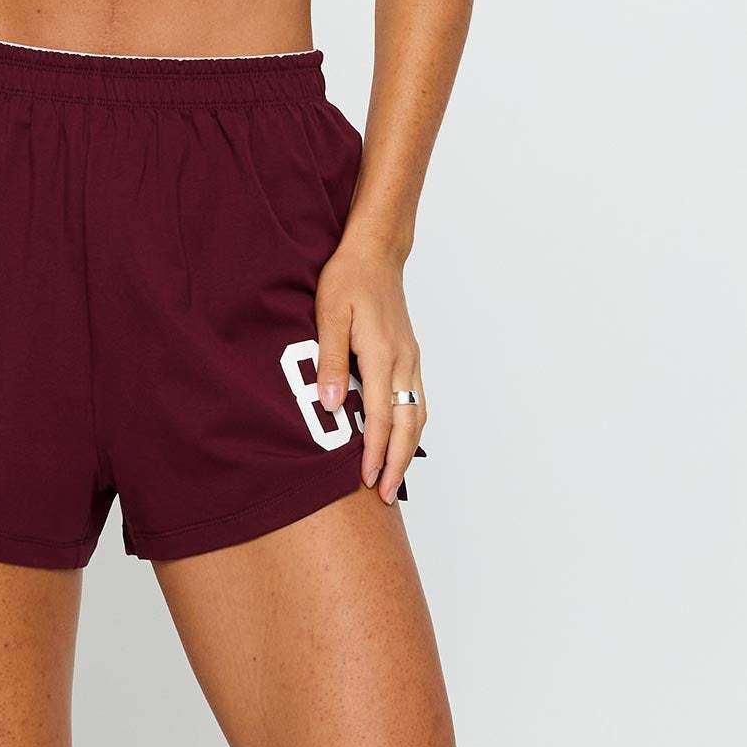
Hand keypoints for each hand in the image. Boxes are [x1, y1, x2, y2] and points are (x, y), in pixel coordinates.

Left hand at [313, 238, 427, 502]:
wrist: (375, 252)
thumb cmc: (348, 279)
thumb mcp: (329, 315)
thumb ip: (330, 359)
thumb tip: (331, 403)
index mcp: (382, 354)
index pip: (382, 416)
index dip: (375, 452)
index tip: (366, 480)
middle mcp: (403, 360)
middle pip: (407, 423)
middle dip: (398, 462)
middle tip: (383, 494)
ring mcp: (410, 357)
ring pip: (417, 413)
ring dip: (408, 448)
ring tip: (394, 476)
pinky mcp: (409, 353)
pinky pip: (416, 398)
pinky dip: (412, 426)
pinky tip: (402, 438)